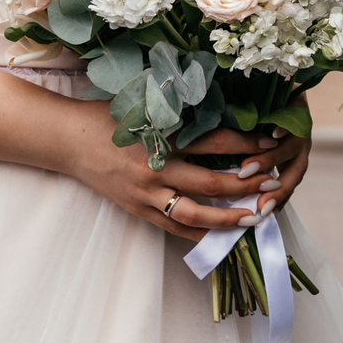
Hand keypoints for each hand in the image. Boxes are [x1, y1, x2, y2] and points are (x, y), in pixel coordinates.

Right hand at [64, 121, 308, 242]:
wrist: (68, 140)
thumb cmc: (108, 116)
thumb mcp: (145, 106)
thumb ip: (179, 112)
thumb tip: (223, 114)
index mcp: (161, 135)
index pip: (215, 142)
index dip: (247, 144)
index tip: (271, 144)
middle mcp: (156, 166)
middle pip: (212, 181)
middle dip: (247, 185)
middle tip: (273, 185)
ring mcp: (146, 193)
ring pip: (194, 213)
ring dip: (227, 217)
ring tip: (253, 218)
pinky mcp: (137, 209)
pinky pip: (173, 228)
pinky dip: (198, 234)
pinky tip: (220, 236)